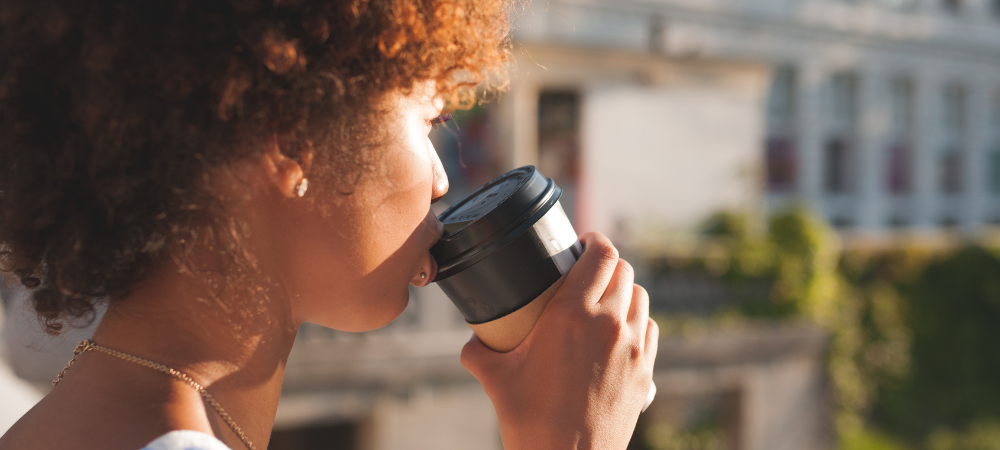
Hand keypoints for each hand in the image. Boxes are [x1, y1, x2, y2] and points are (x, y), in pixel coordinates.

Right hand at [461, 232, 658, 449]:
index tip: (582, 243)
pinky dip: (637, 321)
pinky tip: (619, 332)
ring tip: (604, 299)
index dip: (594, 241)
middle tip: (586, 271)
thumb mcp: (494, 377)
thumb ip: (478, 349)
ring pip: (640, 297)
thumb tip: (471, 338)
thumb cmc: (530, 420)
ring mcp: (634, 348)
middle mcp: (610, 324)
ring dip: (624, 291)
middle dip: (605, 264)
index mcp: (573, 314)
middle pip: (623, 270)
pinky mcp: (646, 371)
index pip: (601, 254)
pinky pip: (649, 329)